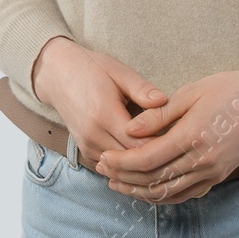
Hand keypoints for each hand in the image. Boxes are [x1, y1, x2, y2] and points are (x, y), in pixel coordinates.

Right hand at [31, 37, 170, 167]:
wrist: (56, 74)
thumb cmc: (92, 68)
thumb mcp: (119, 72)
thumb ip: (142, 89)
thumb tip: (164, 101)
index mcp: (104, 115)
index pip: (140, 144)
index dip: (163, 144)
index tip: (181, 138)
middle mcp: (94, 135)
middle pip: (132, 161)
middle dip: (156, 158)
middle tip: (179, 151)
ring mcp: (87, 145)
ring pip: (122, 168)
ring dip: (142, 165)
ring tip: (166, 155)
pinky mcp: (85, 150)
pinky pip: (111, 167)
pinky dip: (128, 165)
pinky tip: (145, 157)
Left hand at [95, 62, 238, 204]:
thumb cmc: (229, 89)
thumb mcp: (191, 93)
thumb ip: (158, 116)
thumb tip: (129, 130)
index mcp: (192, 136)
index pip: (147, 159)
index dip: (122, 162)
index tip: (104, 157)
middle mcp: (202, 160)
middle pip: (154, 180)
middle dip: (125, 178)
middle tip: (104, 170)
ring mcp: (212, 172)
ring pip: (168, 193)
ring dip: (140, 191)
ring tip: (119, 184)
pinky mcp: (218, 176)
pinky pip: (185, 194)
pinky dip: (164, 196)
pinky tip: (148, 190)